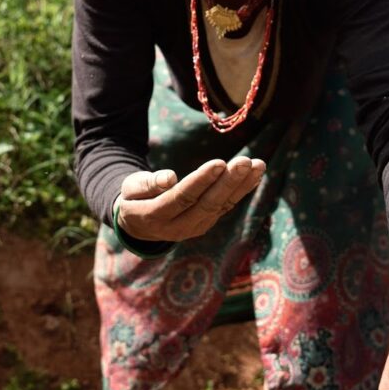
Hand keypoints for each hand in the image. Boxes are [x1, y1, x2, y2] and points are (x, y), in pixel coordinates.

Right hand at [117, 156, 265, 242]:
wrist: (139, 225)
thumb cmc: (133, 198)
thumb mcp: (130, 189)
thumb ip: (146, 184)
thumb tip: (169, 178)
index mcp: (156, 217)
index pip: (182, 198)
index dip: (201, 181)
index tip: (219, 163)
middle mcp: (179, 227)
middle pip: (207, 205)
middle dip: (228, 183)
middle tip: (245, 162)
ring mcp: (195, 228)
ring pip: (221, 206)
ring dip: (241, 185)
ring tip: (258, 165)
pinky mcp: (206, 223)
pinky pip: (226, 206)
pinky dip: (242, 190)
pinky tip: (255, 174)